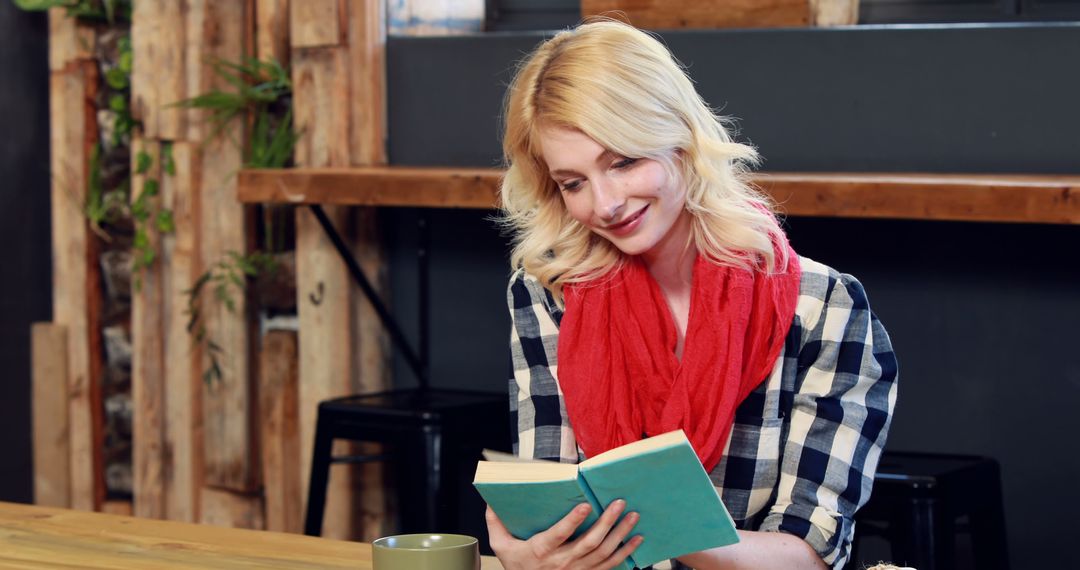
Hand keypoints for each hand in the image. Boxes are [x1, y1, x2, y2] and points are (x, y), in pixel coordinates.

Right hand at [486, 500, 642, 569]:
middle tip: (619, 504)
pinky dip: (626, 552)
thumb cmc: (516, 565)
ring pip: (603, 553)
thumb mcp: (500, 546)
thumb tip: (491, 501)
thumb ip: (496, 523)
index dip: (572, 521)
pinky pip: (611, 565)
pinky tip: (637, 539)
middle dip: (607, 522)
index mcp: (541, 551)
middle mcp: (562, 562)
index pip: (559, 535)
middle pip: (589, 543)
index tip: (585, 506)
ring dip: (620, 534)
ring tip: (633, 517)